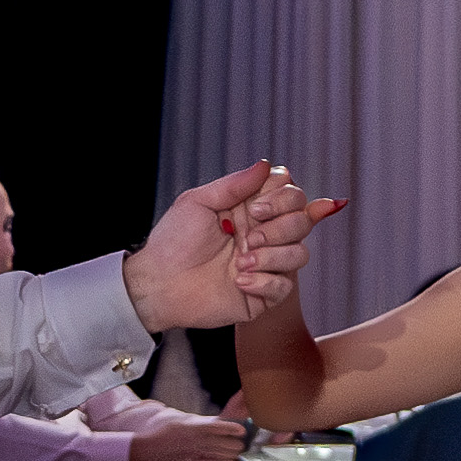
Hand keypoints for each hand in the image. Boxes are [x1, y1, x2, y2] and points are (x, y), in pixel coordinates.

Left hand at [126, 161, 321, 332]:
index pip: (292, 195)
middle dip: (279, 228)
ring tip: (240, 263)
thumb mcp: (198, 202)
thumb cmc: (172, 242)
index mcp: (251, 211)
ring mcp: (266, 265)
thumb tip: (266, 165)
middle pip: (302, 222)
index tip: (254, 209)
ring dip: (271, 257)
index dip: (283, 199)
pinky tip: (239, 281)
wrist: (158, 284)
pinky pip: (285, 287)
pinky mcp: (263, 294)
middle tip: (247, 238)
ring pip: (300, 254)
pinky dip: (264, 282)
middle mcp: (263, 235)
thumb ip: (235, 184)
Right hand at [128, 413, 246, 460]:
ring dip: (232, 453)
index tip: (242, 430)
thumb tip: (216, 422)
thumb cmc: (162, 433)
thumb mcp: (180, 420)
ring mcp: (195, 455)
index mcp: (193, 428)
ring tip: (239, 451)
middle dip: (236, 443)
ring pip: (220, 455)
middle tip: (243, 442)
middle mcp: (196, 442)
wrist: (146, 452)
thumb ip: (198, 422)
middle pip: (223, 443)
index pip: (217, 427)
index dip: (231, 428)